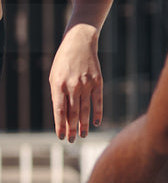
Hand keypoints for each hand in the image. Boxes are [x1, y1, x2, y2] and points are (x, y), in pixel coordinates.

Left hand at [50, 24, 102, 142]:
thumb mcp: (54, 76)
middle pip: (73, 113)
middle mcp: (73, 86)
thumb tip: (62, 114)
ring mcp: (86, 83)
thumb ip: (58, 94)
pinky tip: (95, 123)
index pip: (59, 111)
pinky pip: (98, 100)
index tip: (61, 136)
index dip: (60, 125)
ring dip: (83, 124)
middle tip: (72, 140)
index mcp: (58, 85)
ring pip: (85, 109)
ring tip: (82, 135)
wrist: (79, 42)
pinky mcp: (98, 81)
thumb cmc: (63, 61)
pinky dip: (97, 112)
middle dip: (71, 128)